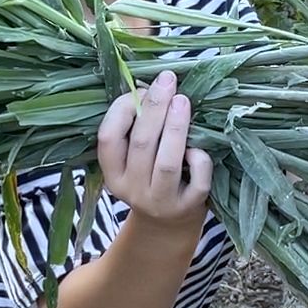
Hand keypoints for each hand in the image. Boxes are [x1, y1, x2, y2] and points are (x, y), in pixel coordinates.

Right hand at [97, 69, 211, 225]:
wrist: (167, 226)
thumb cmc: (151, 179)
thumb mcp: (134, 160)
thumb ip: (136, 131)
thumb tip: (151, 88)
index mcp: (113, 174)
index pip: (108, 139)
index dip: (122, 110)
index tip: (140, 89)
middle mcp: (132, 190)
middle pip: (141, 144)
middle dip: (154, 109)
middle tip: (167, 81)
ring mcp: (160, 201)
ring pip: (167, 162)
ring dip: (176, 128)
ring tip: (183, 101)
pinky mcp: (187, 208)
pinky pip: (196, 181)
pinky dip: (199, 159)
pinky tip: (199, 146)